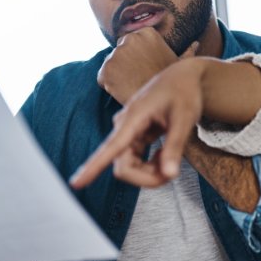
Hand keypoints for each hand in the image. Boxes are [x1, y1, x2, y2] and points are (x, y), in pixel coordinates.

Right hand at [71, 57, 207, 188]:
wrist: (183, 76)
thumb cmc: (184, 92)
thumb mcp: (184, 118)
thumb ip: (175, 147)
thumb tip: (170, 175)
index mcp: (133, 118)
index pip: (110, 148)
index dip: (92, 168)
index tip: (75, 183)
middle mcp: (124, 126)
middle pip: (123, 167)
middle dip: (147, 177)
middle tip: (172, 172)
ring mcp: (127, 132)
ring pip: (129, 166)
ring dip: (150, 172)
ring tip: (171, 159)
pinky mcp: (133, 136)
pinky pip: (136, 160)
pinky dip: (152, 165)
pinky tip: (164, 153)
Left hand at [98, 27, 197, 104]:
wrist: (163, 102)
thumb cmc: (173, 82)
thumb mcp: (181, 64)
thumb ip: (186, 52)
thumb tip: (196, 44)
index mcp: (146, 32)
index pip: (131, 41)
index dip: (136, 57)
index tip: (144, 67)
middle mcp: (129, 39)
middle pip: (119, 51)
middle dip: (124, 63)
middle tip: (136, 78)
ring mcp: (116, 54)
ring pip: (110, 65)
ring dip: (116, 74)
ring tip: (132, 85)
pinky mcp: (106, 70)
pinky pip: (103, 78)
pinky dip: (109, 85)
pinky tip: (124, 90)